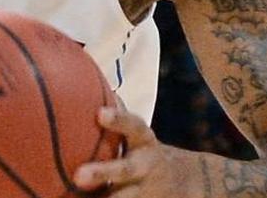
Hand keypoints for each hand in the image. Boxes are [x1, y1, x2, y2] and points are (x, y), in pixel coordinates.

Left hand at [73, 106, 196, 197]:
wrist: (189, 181)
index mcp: (144, 142)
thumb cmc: (145, 149)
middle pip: (126, 170)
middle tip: (78, 176)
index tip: (100, 113)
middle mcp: (146, 166)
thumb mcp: (138, 132)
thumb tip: (82, 80)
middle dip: (102, 173)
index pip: (134, 126)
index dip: (118, 120)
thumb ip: (116, 118)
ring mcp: (146, 190)